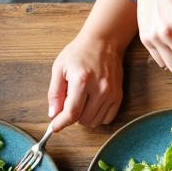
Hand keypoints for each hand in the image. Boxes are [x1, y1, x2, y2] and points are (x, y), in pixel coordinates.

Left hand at [48, 0, 137, 130]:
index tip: (54, 127)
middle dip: (73, 116)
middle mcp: (99, 90)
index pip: (72, 112)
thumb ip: (55, 93)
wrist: (103, 42)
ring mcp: (111, 94)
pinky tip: (92, 105)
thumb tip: (53, 114)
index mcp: (82, 81)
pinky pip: (107, 118)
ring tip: (82, 101)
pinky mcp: (119, 96)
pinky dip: (97, 116)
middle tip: (69, 102)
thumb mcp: (59, 68)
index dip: (61, 123)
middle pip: (83, 120)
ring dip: (85, 117)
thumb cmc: (79, 53)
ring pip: (95, 122)